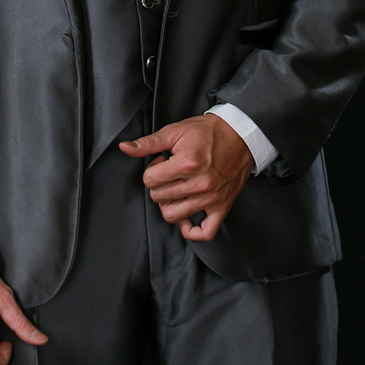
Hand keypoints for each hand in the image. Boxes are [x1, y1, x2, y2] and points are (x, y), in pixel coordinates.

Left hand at [119, 113, 252, 241]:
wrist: (240, 136)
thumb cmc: (208, 132)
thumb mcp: (175, 131)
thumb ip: (148, 143)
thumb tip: (124, 147)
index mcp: (187, 164)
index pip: (150, 180)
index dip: (153, 169)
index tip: (163, 162)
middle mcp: (199, 184)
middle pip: (159, 198)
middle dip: (159, 184)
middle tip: (171, 172)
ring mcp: (211, 198)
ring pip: (173, 216)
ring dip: (169, 203)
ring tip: (176, 189)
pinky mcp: (222, 207)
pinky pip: (204, 232)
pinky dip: (192, 230)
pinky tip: (186, 217)